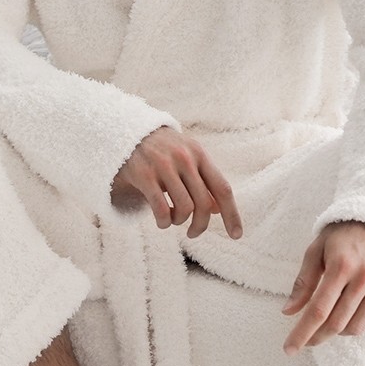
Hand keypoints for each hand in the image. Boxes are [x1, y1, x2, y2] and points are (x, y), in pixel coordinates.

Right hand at [111, 126, 242, 239]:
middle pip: (204, 204)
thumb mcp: (186, 158)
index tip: (237, 235)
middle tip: (193, 233)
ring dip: (179, 222)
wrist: (127, 130)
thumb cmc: (162, 149)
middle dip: (200, 225)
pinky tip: (161, 221)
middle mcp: (185, 158)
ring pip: (185, 209)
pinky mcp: (144, 175)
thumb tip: (219, 209)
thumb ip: (203, 181)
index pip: (223, 188)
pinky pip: (161, 209)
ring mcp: (164, 166)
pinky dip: (164, 222)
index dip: (232, 214)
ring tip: (173, 220)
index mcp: (199, 154)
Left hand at [282, 221, 364, 354]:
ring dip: (340, 332)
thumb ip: (304, 281)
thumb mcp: (318, 249)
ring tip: (331, 322)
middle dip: (317, 337)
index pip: (318, 309)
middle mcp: (364, 277)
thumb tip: (288, 312)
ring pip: (358, 327)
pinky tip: (354, 316)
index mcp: (340, 265)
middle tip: (306, 341)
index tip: (289, 349)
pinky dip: (364, 327)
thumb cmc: (344, 234)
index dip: (302, 333)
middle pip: (337, 323)